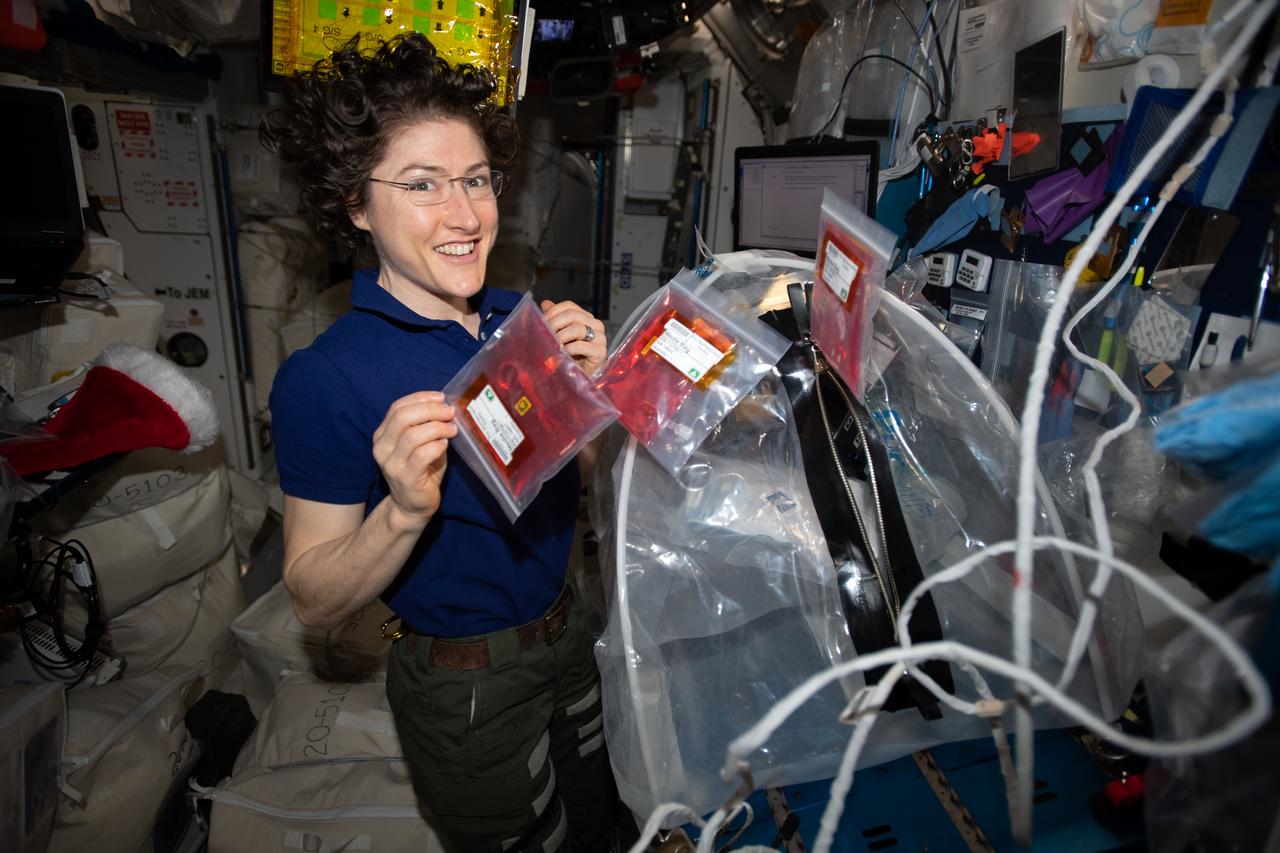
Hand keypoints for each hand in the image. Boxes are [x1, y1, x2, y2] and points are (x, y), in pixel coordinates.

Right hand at [371, 391, 455, 526]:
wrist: (412, 506)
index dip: (420, 398)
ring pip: (413, 435)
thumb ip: (425, 425)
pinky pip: (422, 454)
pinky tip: (445, 445)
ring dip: (437, 428)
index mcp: (382, 435)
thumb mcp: (419, 443)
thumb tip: (445, 407)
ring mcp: (391, 464)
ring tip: (452, 429)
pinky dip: (437, 445)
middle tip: (449, 412)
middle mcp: (382, 448)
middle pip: (403, 417)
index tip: (441, 397)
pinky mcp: (406, 478)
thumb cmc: (420, 470)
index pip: (397, 407)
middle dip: (431, 410)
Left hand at [541, 299, 607, 375]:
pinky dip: (568, 349)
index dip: (554, 311)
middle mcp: (595, 325)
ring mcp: (600, 338)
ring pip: (577, 329)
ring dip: (560, 337)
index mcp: (586, 318)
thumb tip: (545, 303)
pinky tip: (563, 354)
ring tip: (553, 345)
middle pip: (572, 315)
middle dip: (555, 324)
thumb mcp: (562, 335)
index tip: (543, 321)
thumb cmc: (572, 356)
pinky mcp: (600, 352)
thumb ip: (555, 319)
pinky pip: (581, 346)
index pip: (569, 306)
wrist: (582, 376)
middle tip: (545, 333)